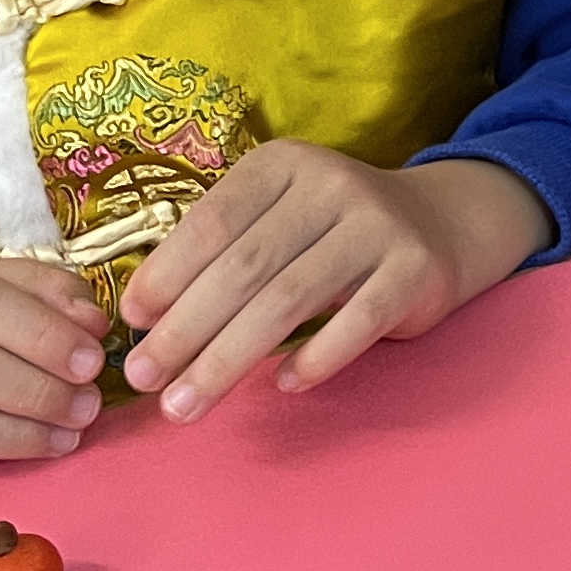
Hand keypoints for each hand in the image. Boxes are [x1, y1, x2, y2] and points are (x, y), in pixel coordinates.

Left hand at [117, 146, 549, 420]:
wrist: (441, 223)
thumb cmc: (333, 233)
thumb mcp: (279, 218)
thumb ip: (224, 252)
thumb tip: (143, 318)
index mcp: (284, 165)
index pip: (212, 221)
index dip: (166, 274)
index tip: (129, 324)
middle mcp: (331, 184)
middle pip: (244, 267)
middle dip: (185, 330)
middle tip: (144, 379)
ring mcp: (378, 225)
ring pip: (288, 300)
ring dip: (228, 359)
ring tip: (186, 405)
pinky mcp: (416, 268)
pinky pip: (357, 322)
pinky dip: (315, 358)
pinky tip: (281, 386)